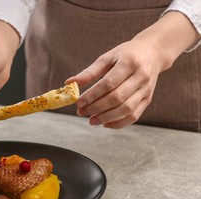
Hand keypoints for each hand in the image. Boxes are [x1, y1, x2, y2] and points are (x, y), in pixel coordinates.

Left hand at [66, 11, 199, 128]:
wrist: (153, 52)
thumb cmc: (126, 54)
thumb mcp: (108, 57)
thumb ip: (89, 72)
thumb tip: (69, 83)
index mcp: (129, 63)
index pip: (109, 83)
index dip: (92, 95)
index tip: (78, 102)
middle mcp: (141, 77)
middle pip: (117, 98)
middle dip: (97, 108)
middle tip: (81, 112)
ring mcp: (146, 90)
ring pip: (126, 109)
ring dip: (106, 118)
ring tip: (91, 120)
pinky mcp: (148, 99)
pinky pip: (134, 116)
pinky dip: (119, 123)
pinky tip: (105, 123)